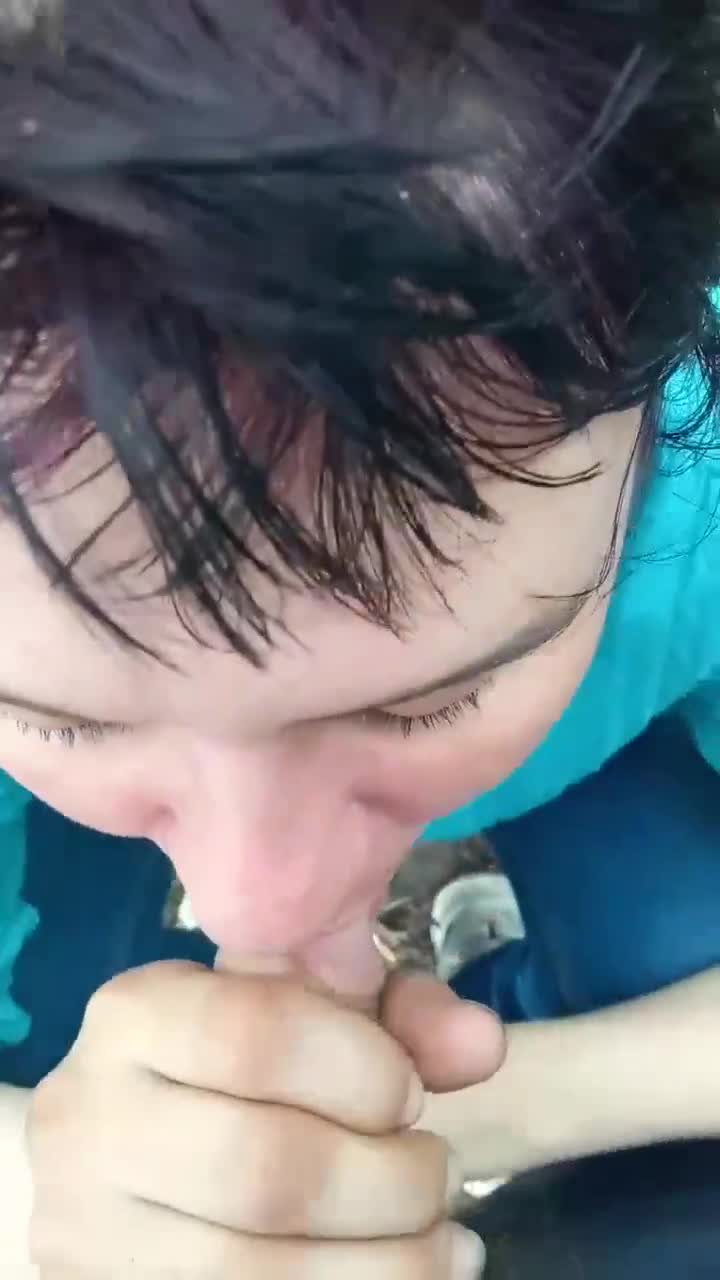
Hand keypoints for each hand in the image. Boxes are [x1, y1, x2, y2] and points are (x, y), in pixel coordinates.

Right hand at [27, 960, 497, 1276]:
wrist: (111, 1155)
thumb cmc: (232, 1067)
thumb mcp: (310, 1014)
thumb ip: (401, 1018)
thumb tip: (483, 1043)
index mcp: (135, 1015)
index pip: (254, 1036)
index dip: (362, 1070)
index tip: (411, 1092)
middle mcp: (89, 1119)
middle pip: (262, 1171)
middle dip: (388, 1182)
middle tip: (437, 1172)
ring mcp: (88, 1232)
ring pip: (256, 1273)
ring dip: (388, 1263)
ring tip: (442, 1238)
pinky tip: (408, 1275)